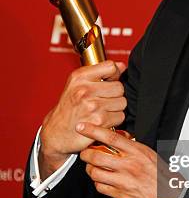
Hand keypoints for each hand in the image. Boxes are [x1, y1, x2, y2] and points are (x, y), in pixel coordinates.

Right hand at [39, 61, 126, 176]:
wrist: (57, 131)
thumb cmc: (68, 108)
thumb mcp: (77, 84)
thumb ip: (100, 72)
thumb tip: (121, 65)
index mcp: (80, 78)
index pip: (110, 67)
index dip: (114, 74)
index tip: (109, 81)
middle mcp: (85, 90)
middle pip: (119, 87)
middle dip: (115, 95)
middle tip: (103, 100)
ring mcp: (93, 106)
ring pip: (122, 102)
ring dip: (115, 108)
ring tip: (102, 110)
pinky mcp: (100, 120)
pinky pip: (120, 116)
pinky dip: (114, 120)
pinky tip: (103, 120)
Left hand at [78, 123, 174, 197]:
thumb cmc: (164, 179)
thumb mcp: (151, 157)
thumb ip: (135, 148)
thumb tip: (120, 139)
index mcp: (138, 152)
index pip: (112, 138)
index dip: (94, 131)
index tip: (83, 127)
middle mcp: (130, 165)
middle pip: (97, 156)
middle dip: (85, 153)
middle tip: (84, 152)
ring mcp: (124, 181)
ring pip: (95, 172)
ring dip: (90, 170)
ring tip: (93, 168)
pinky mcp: (121, 196)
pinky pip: (100, 188)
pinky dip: (98, 184)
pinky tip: (102, 182)